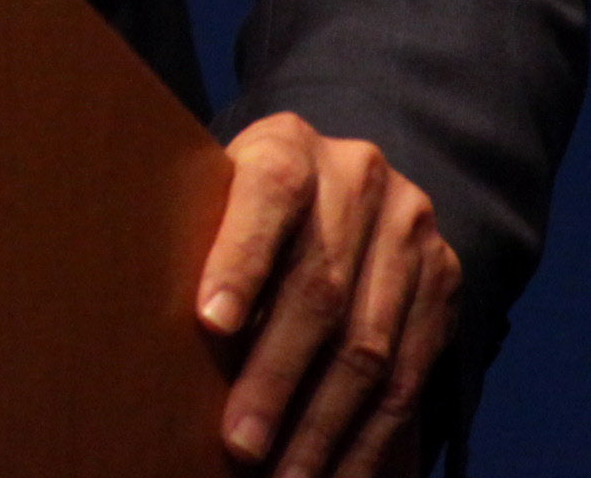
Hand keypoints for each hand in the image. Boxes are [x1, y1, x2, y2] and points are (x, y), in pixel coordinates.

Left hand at [197, 111, 459, 476]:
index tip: (210, 321)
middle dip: (277, 376)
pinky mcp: (446, 282)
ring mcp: (411, 232)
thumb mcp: (216, 194)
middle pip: (320, 288)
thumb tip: (145, 327)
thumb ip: (196, 236)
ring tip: (284, 475)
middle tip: (240, 441)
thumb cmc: (243, 207)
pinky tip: (336, 472)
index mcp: (291, 146)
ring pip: (371, 344)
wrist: (341, 182)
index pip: (269, 193)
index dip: (241, 258)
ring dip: (325, 424)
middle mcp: (360, 179)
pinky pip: (412, 376)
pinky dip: (371, 436)